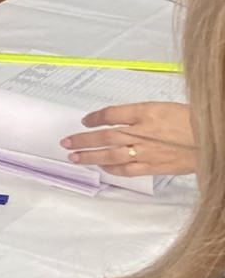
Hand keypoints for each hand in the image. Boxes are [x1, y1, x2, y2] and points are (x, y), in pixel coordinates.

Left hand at [60, 101, 195, 176]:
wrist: (212, 139)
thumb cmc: (194, 121)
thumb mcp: (165, 107)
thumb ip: (142, 114)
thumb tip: (121, 119)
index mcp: (145, 112)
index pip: (111, 114)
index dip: (95, 117)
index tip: (85, 120)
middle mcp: (141, 131)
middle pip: (104, 135)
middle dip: (82, 139)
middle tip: (66, 142)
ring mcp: (146, 151)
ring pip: (110, 154)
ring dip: (89, 156)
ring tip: (74, 158)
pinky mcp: (153, 166)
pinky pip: (126, 169)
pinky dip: (112, 169)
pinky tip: (102, 169)